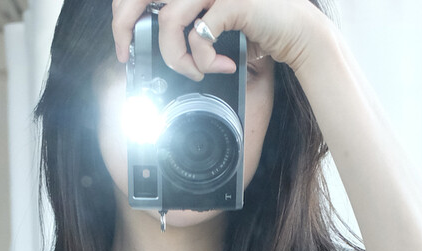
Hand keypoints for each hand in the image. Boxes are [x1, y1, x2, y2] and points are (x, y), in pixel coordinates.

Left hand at [112, 0, 329, 81]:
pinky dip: (203, 61)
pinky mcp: (233, 1)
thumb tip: (152, 41)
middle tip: (129, 54)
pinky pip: (199, 35)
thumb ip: (186, 22)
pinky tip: (219, 66)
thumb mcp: (212, 21)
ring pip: (168, 20)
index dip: (122, 13)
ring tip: (195, 71)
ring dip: (176, 57)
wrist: (299, 32)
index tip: (124, 44)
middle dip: (124, 26)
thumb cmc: (257, 28)